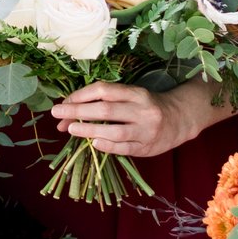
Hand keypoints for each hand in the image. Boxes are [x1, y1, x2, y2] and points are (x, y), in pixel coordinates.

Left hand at [50, 81, 212, 159]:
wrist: (180, 119)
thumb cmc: (147, 106)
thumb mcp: (131, 96)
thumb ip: (107, 101)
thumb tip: (71, 111)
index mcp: (136, 93)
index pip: (104, 90)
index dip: (81, 95)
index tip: (64, 102)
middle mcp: (142, 110)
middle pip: (106, 110)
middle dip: (77, 112)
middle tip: (56, 114)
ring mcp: (146, 130)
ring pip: (114, 131)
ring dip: (89, 130)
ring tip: (70, 130)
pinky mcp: (147, 147)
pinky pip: (124, 148)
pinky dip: (107, 146)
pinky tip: (93, 144)